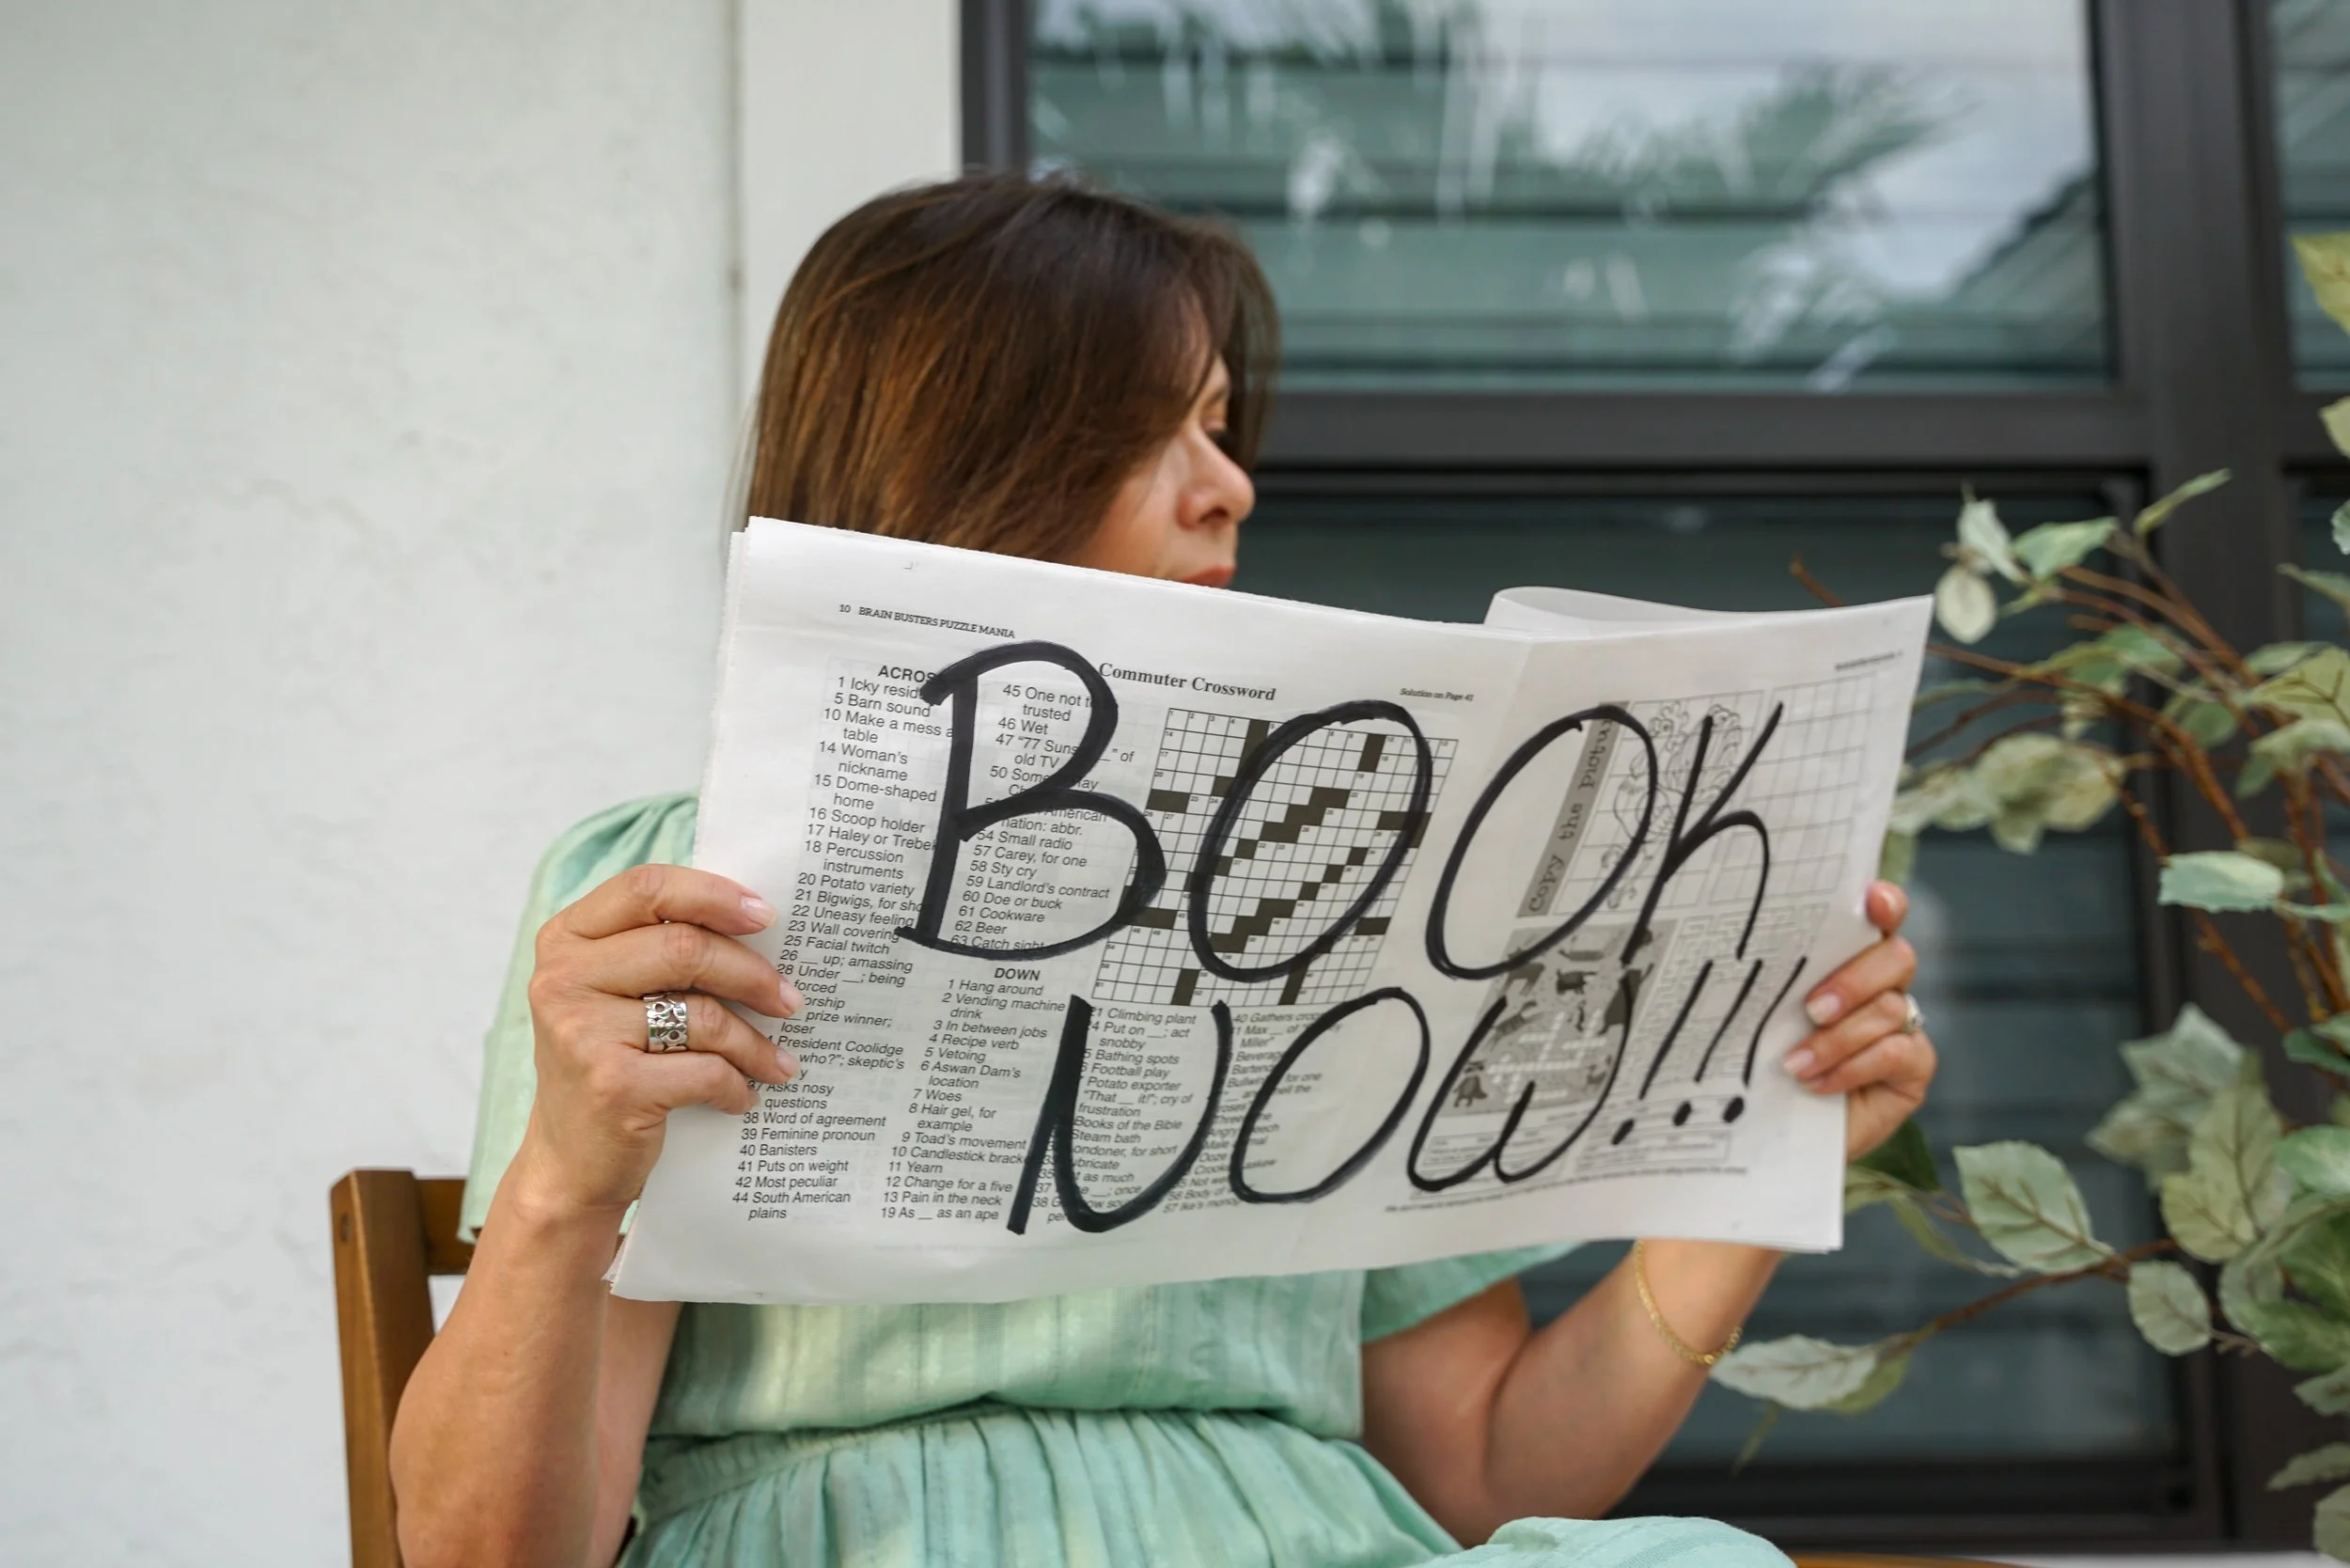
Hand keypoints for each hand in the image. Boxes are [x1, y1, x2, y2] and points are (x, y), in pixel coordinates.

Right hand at [511, 864, 802, 1217]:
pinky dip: (735, 1085)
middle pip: (685, 947)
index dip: (713, 894)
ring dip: (754, 1042)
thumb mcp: (615, 995)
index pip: (646, 886)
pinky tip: (743, 1096)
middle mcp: (563, 979)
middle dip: (753, 974)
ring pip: (703, 1014)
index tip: (766, 915)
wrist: (569, 1162)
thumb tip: (757, 921)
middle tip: (791, 1000)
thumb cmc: (609, 1064)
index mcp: (566, 939)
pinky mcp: (611, 1086)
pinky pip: (704, 1070)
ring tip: (778, 1060)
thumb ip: (658, 950)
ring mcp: (582, 1032)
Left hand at [1784, 880, 1936, 1161]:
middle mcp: (1883, 985)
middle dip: (1853, 981)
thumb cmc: (1766, 1060)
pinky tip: (1818, 1084)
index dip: (1885, 904)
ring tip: (1796, 1063)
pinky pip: (1898, 1052)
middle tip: (1812, 1009)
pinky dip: (1852, 1067)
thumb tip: (1745, 954)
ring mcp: (1904, 1025)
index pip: (1881, 916)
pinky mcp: (1914, 1067)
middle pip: (1896, 958)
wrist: (1775, 1126)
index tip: (1872, 899)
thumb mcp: (1763, 1015)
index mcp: (1847, 958)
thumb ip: (1775, 982)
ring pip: (1889, 1009)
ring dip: (1838, 1038)